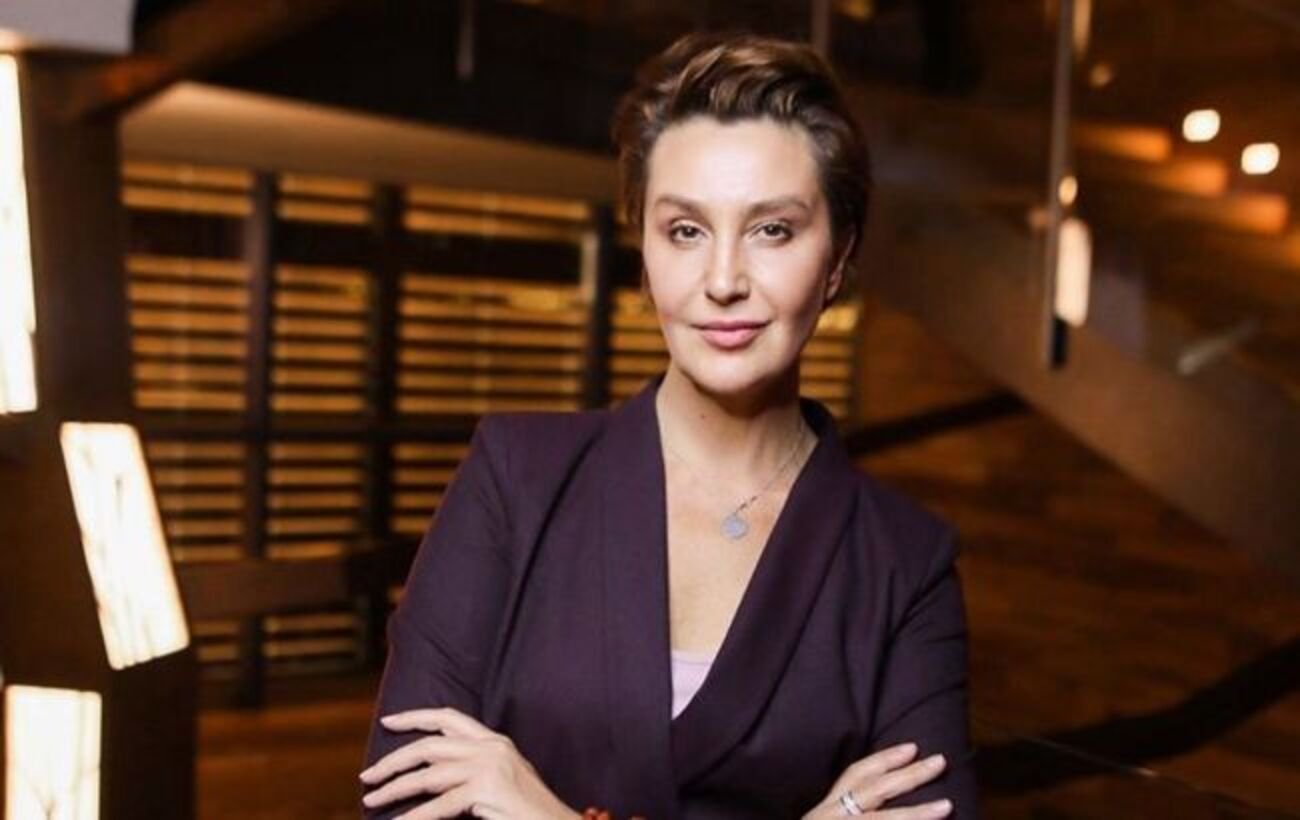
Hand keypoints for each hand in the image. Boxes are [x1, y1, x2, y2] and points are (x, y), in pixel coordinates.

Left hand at [359, 707, 578, 819]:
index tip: (388, 721)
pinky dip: (413, 818)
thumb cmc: (526, 811)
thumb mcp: (499, 780)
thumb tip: (427, 775)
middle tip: (368, 777)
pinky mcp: (485, 790)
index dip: (415, 717)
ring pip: (427, 775)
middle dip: (393, 760)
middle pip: (429, 745)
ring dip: (394, 790)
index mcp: (494, 740)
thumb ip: (469, 770)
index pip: (448, 717)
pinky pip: (438, 806)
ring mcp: (489, 766)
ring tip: (371, 801)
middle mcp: (491, 747)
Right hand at [802, 742, 952, 818]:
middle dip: (908, 776)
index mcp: (826, 813)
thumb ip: (852, 813)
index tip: (912, 747)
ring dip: (915, 814)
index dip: (883, 759)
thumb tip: (885, 805)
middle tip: (939, 762)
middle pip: (872, 792)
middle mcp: (829, 819)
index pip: (854, 777)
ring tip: (947, 806)